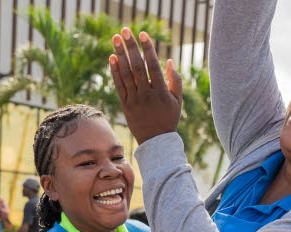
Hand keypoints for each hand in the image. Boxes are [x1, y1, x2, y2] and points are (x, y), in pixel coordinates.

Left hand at [109, 28, 182, 143]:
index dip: (147, 49)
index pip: (153, 65)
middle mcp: (146, 94)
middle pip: (137, 66)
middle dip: (131, 47)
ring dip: (120, 54)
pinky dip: (115, 71)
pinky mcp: (125, 105)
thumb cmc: (169, 119)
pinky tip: (112, 57)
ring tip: (116, 38)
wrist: (156, 142)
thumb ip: (175, 81)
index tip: (142, 34)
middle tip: (125, 30)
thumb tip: (169, 61)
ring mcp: (134, 100)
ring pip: (126, 73)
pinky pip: (119, 85)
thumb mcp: (177, 101)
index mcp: (161, 91)